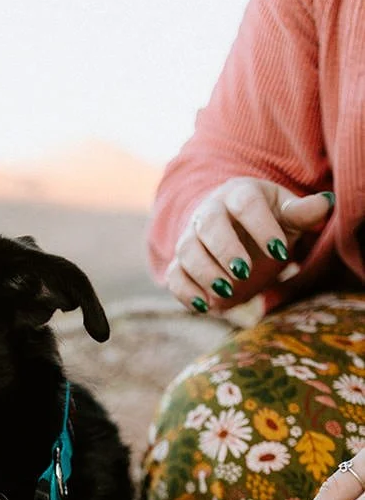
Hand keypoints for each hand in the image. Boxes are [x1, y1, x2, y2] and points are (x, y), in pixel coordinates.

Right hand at [165, 178, 333, 313]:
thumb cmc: (267, 222)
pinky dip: (185, 292)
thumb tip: (325, 204)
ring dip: (204, 272)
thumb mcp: (287, 216)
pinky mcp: (180, 262)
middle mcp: (210, 211)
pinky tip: (203, 306)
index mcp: (239, 193)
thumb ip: (302, 213)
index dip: (261, 226)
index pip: (246, 203)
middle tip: (243, 272)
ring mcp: (191, 236)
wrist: (234, 231)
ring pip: (187, 249)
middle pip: (209, 223)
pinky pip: (174, 275)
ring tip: (226, 291)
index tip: (279, 252)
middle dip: (225, 248)